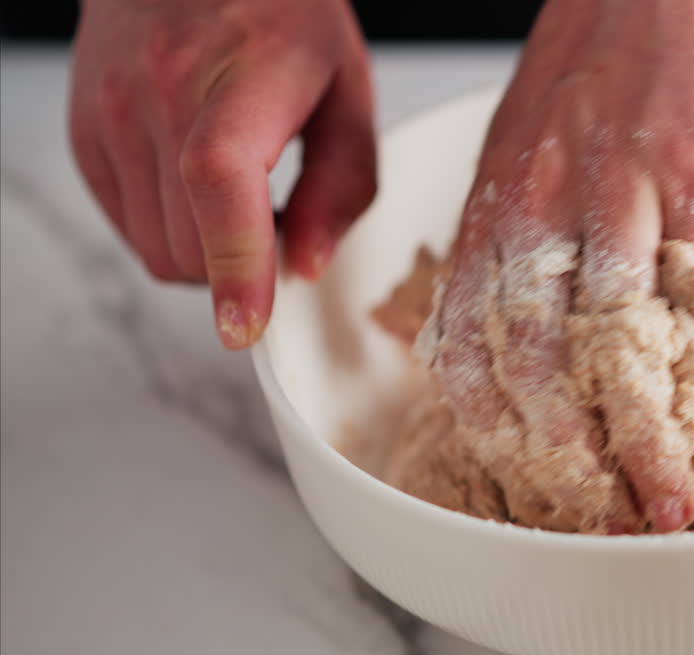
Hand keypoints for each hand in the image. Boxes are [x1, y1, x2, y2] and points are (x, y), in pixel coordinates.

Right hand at [69, 0, 376, 348]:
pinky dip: (170, 230)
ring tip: (242, 197)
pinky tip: (199, 187)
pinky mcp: (85, 130)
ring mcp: (110, 110)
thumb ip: (343, 186)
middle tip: (279, 221)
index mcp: (242, 75)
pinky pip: (127, 225)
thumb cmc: (281, 16)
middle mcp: (159, 90)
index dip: (235, 264)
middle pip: (187, 242)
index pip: (220, 179)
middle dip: (242, 268)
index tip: (247, 324)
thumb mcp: (348, 91)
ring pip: (153, 249)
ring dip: (205, 254)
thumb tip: (305, 268)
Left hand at [433, 0, 693, 530]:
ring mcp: (622, 197)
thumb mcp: (521, 150)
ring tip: (659, 499)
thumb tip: (515, 329)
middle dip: (562, 454)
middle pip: (536, 361)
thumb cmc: (592, 64)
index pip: (468, 339)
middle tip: (591, 515)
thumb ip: (514, 240)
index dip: (490, 423)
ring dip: (640, 436)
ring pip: (616, 344)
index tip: (520, 478)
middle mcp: (544, 208)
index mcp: (495, 205)